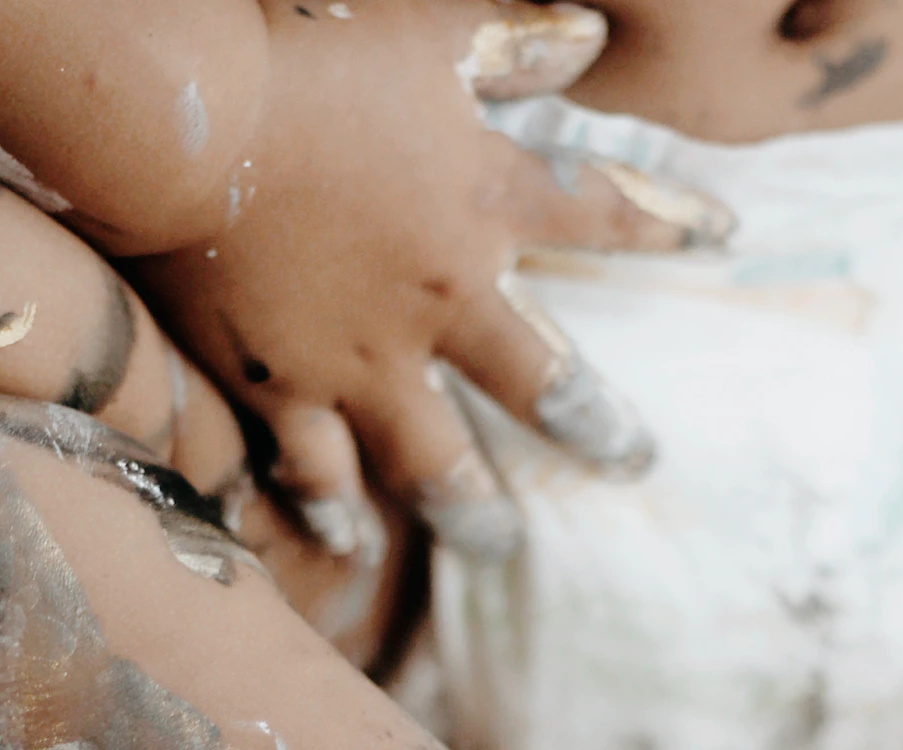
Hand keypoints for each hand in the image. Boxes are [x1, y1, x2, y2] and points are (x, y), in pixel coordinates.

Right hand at [135, 0, 729, 560]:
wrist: (177, 125)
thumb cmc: (300, 62)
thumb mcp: (421, 30)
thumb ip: (510, 38)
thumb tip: (591, 33)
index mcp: (482, 205)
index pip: (603, 211)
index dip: (671, 221)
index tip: (726, 235)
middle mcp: (439, 306)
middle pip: (543, 386)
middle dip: (596, 428)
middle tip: (632, 462)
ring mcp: (361, 365)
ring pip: (434, 463)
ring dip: (469, 508)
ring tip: (492, 544)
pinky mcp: (280, 394)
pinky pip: (313, 473)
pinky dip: (328, 510)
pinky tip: (343, 541)